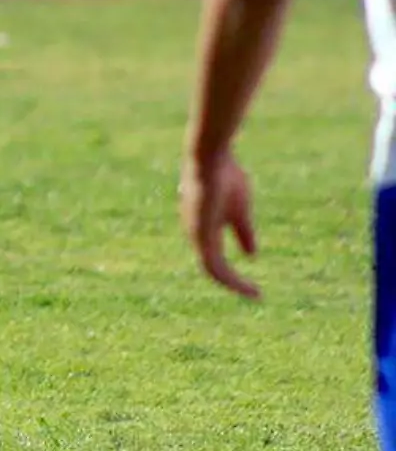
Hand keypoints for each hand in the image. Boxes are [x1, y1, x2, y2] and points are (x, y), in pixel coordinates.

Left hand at [179, 147, 259, 299]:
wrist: (211, 157)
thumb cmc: (225, 177)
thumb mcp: (240, 211)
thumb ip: (243, 233)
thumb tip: (251, 255)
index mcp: (203, 228)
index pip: (214, 258)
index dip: (232, 273)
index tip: (252, 285)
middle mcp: (195, 234)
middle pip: (213, 267)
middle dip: (232, 282)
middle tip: (253, 293)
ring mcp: (196, 234)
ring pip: (213, 270)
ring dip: (234, 283)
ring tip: (254, 293)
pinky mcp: (200, 233)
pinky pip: (213, 264)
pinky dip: (229, 277)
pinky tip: (244, 284)